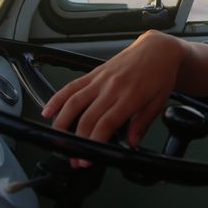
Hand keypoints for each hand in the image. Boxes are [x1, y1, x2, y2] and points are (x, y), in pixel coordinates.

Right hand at [42, 30, 184, 164]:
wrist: (157, 49)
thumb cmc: (160, 74)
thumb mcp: (159, 102)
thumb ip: (143, 123)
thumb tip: (132, 143)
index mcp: (130, 96)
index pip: (106, 124)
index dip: (94, 143)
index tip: (88, 158)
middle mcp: (112, 87)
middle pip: (87, 117)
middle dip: (77, 141)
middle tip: (74, 158)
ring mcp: (101, 79)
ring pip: (74, 101)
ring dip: (62, 122)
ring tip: (57, 140)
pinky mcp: (94, 73)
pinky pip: (72, 86)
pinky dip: (57, 98)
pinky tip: (48, 111)